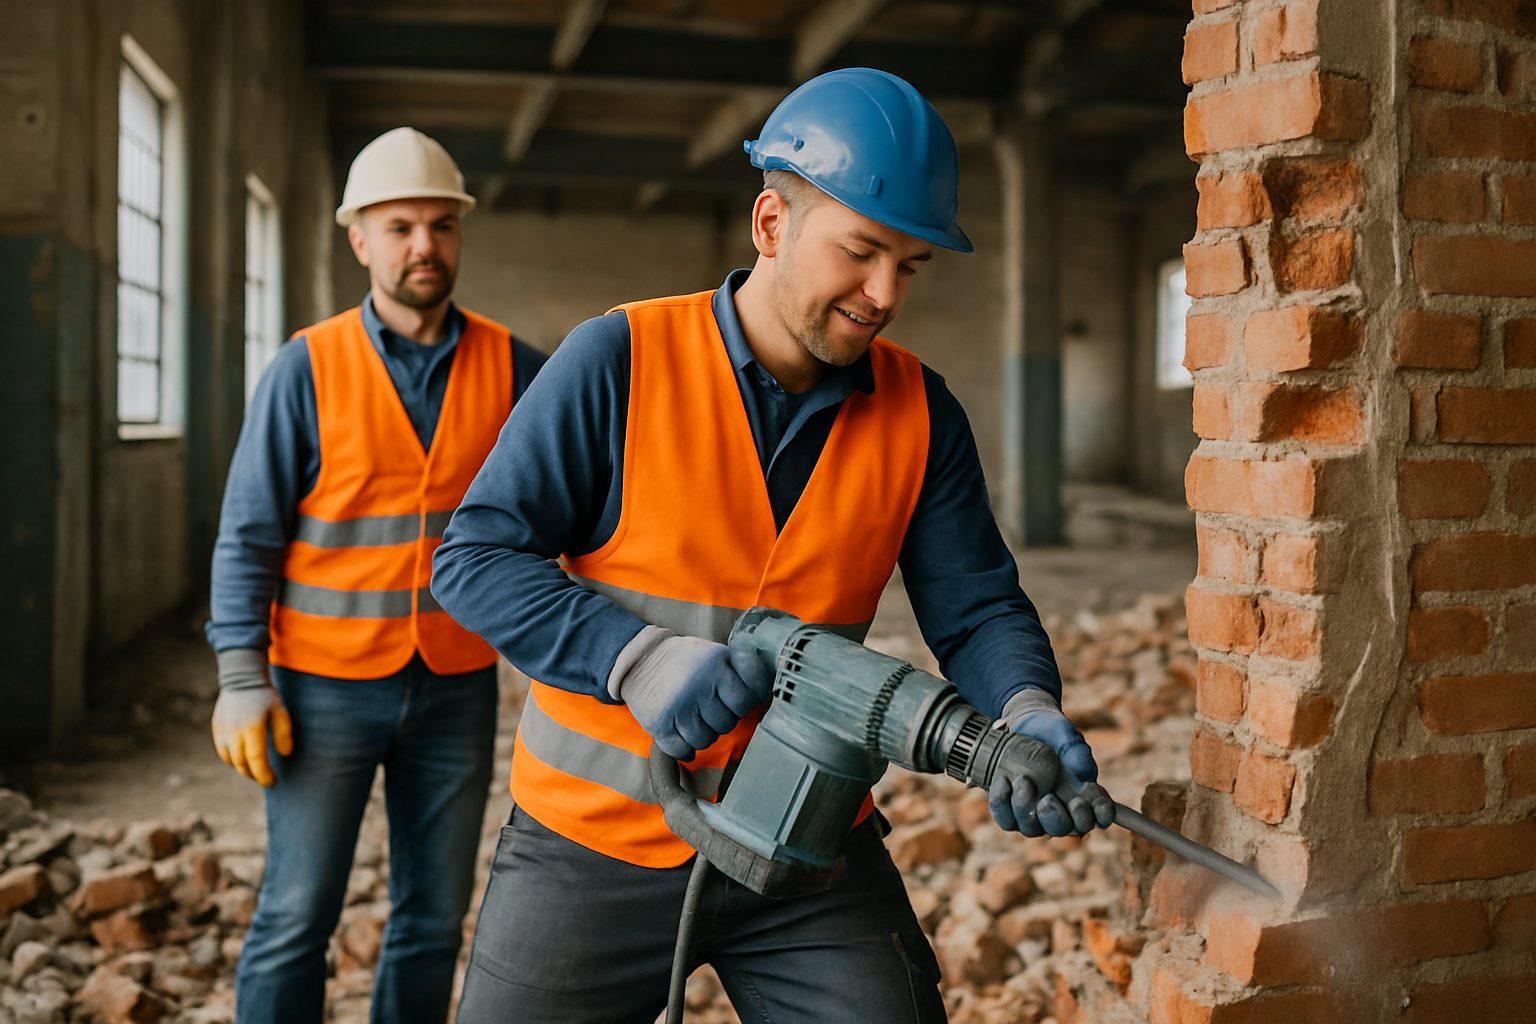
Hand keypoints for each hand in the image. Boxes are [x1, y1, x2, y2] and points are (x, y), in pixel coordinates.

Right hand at [211, 649, 292, 787]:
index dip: (264, 775)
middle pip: (242, 764)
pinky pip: (223, 752)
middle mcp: (234, 733)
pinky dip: (233, 760)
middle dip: (254, 775)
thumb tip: (285, 754)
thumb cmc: (265, 696)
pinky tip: (243, 759)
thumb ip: (283, 734)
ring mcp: (223, 732)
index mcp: (252, 729)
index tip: (272, 782)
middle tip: (265, 779)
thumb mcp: (281, 712)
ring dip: (243, 769)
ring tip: (255, 770)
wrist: (241, 679)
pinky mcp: (216, 730)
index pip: (257, 760)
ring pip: (231, 760)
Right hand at [617, 632, 773, 761]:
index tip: (729, 700)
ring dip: (701, 734)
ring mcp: (679, 706)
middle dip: (719, 719)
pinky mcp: (659, 722)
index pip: (744, 701)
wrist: (640, 657)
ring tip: (693, 719)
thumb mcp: (717, 652)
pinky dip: (683, 748)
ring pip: (705, 741)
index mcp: (716, 665)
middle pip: (725, 724)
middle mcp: (699, 685)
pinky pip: (681, 750)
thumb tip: (766, 690)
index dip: (739, 705)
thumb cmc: (686, 660)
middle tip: (707, 708)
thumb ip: (743, 668)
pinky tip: (681, 733)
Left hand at [988, 689, 1114, 837]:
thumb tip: (1083, 775)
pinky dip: (1001, 804)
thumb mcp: (1065, 734)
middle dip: (1056, 820)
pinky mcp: (1010, 809)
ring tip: (1023, 781)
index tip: (1081, 802)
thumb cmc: (1051, 731)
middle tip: (1048, 800)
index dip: (1097, 817)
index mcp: (1085, 795)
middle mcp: (1062, 809)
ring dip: (1025, 810)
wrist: (1023, 724)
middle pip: (1063, 830)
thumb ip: (1076, 751)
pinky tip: (1002, 780)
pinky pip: (1006, 819)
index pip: (1100, 817)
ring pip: (1032, 829)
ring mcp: (1035, 813)